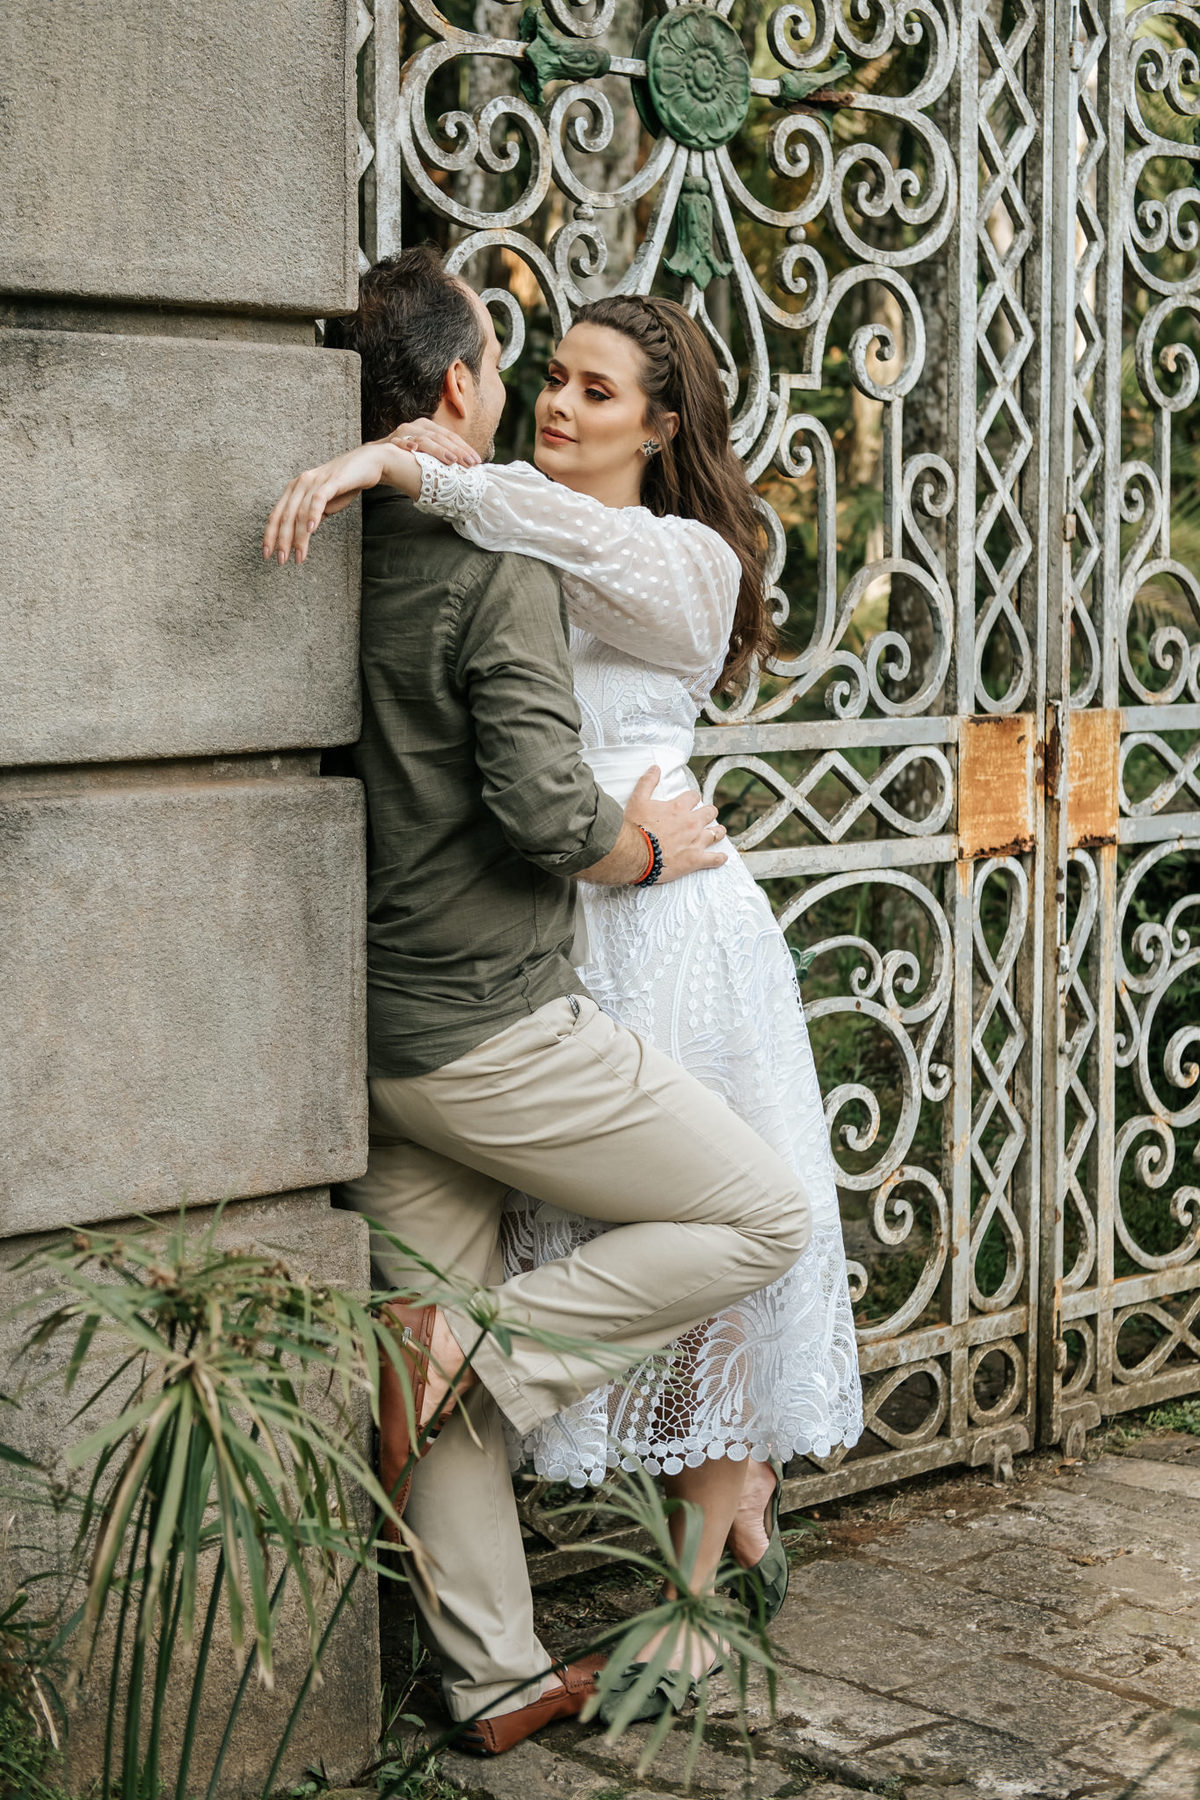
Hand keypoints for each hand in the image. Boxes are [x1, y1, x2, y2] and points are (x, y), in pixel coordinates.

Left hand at [263, 442, 392, 565]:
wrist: (367, 463)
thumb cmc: (344, 485)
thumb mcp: (323, 503)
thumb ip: (311, 515)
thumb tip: (302, 534)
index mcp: (294, 489)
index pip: (276, 515)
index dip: (270, 536)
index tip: (267, 555)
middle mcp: (300, 484)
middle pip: (285, 516)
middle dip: (282, 541)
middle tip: (282, 560)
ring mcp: (315, 481)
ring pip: (300, 512)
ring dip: (299, 537)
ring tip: (299, 556)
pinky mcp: (331, 481)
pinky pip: (318, 499)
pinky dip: (313, 515)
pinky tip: (311, 530)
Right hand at [387, 418, 481, 466]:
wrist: (379, 458)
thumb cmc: (407, 460)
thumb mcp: (427, 456)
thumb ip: (443, 458)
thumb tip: (466, 469)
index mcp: (430, 428)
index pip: (451, 437)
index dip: (465, 448)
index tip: (477, 462)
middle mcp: (418, 426)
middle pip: (442, 437)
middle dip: (458, 451)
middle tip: (470, 464)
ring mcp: (405, 431)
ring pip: (426, 439)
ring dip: (439, 450)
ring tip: (451, 460)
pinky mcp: (392, 439)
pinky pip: (400, 441)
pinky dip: (407, 444)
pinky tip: (413, 449)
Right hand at [625, 766, 726, 883]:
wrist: (635, 854)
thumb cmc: (636, 829)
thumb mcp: (637, 800)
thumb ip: (647, 782)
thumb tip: (655, 768)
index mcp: (678, 808)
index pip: (693, 797)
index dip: (692, 798)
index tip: (690, 801)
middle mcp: (691, 823)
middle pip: (709, 812)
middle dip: (708, 813)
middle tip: (706, 815)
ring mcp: (695, 841)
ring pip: (716, 833)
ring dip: (718, 832)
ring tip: (718, 832)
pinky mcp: (696, 859)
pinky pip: (714, 859)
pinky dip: (719, 858)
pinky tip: (722, 857)